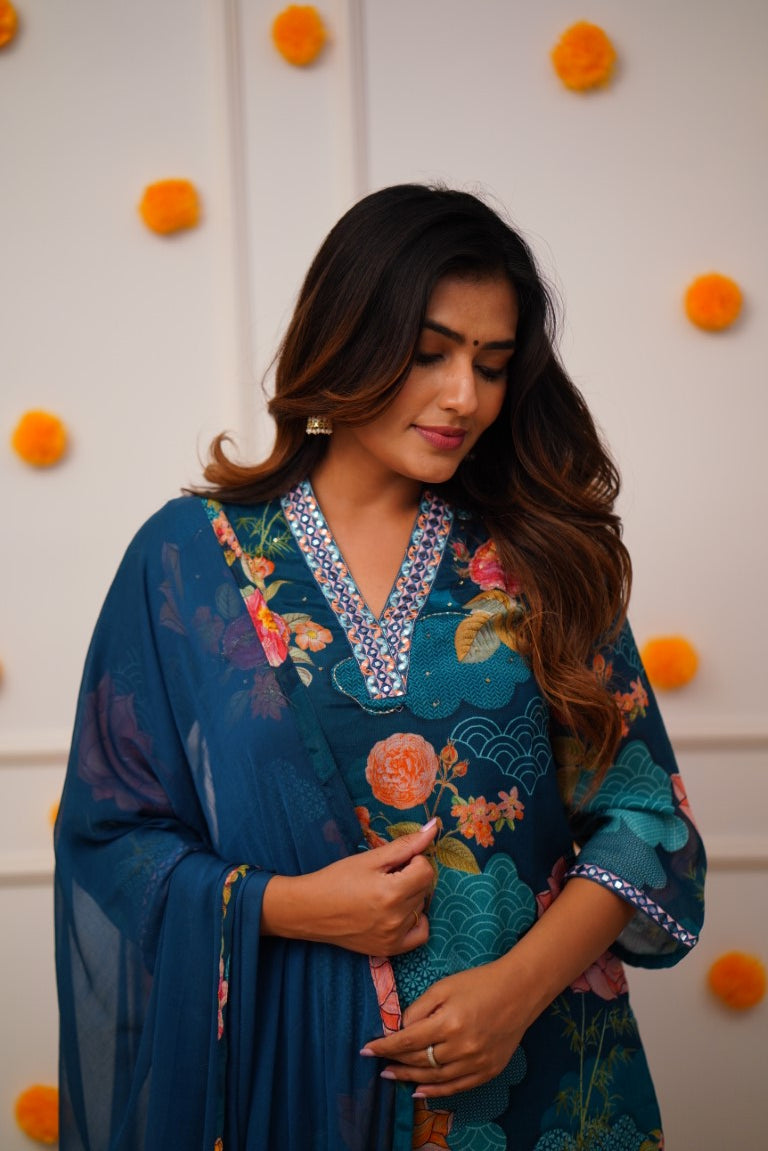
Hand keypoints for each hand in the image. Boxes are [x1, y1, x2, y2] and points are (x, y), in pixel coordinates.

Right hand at [261, 820, 437, 955]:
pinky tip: (400, 912)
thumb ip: (405, 845)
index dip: (414, 860)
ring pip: (421, 907)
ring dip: (411, 896)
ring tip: (386, 892)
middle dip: (412, 876)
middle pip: (425, 888)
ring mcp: (394, 937)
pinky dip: (416, 920)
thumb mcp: (369, 858)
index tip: (396, 861)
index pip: (426, 870)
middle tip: (388, 875)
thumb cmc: (336, 879)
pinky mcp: (389, 950)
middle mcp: (396, 918)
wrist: (310, 910)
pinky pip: (420, 934)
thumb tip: (434, 827)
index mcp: (392, 892)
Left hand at [361, 961, 529, 1097]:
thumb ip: (420, 1008)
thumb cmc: (479, 983)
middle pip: (419, 1061)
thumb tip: (400, 1029)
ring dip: (409, 1079)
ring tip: (391, 1076)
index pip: (407, 1041)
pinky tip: (419, 1091)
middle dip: (395, 1062)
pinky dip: (436, 1092)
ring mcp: (475, 1063)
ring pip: (434, 1078)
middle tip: (378, 1063)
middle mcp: (461, 1048)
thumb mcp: (444, 986)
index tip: (366, 1050)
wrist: (519, 991)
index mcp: (448, 1023)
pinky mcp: (487, 1072)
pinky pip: (456, 1088)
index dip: (384, 1046)